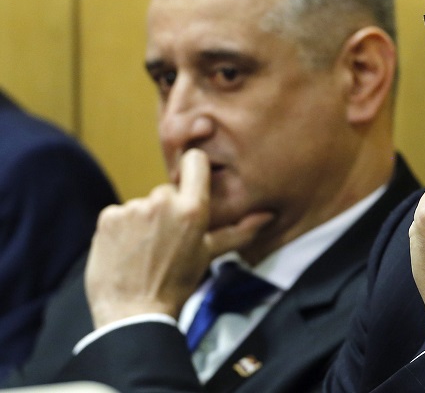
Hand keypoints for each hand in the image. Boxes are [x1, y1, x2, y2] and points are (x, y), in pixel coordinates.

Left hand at [85, 149, 271, 327]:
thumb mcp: (209, 254)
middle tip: (166, 240)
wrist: (134, 313)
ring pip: (143, 204)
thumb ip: (239, 231)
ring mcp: (133, 208)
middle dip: (168, 209)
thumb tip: (267, 216)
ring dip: (144, 221)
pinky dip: (121, 229)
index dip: (194, 169)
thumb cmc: (176, 284)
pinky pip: (119, 214)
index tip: (192, 185)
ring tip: (145, 250)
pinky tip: (126, 251)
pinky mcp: (108, 217)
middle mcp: (163, 201)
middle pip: (168, 190)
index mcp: (193, 208)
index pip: (195, 161)